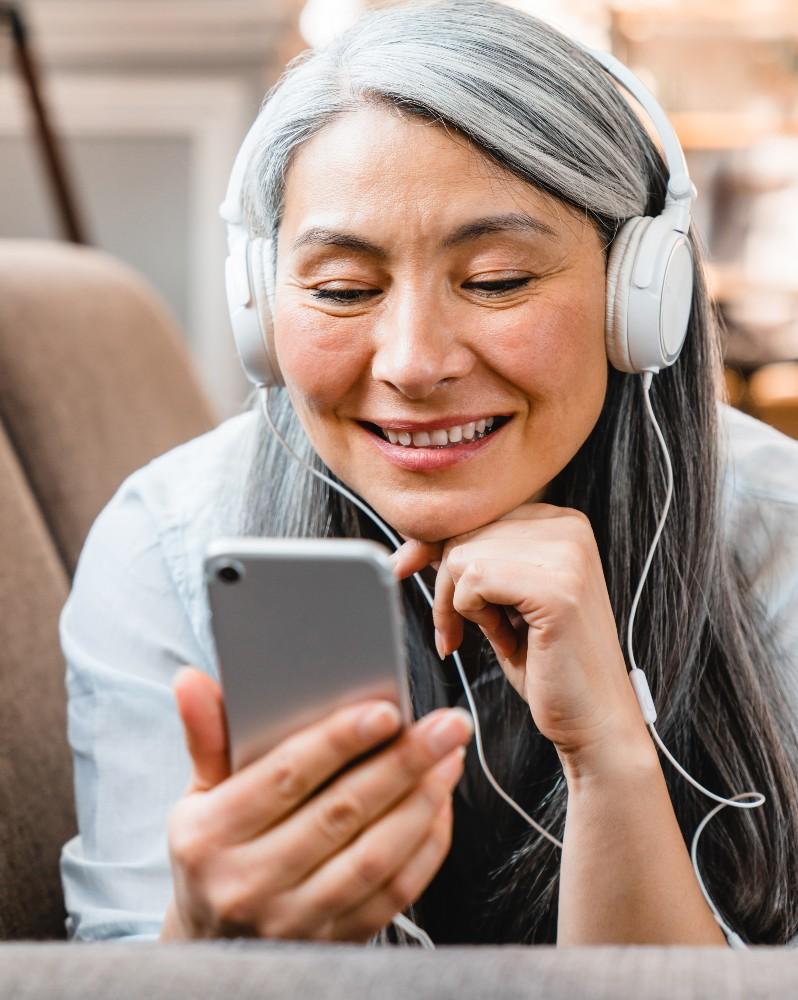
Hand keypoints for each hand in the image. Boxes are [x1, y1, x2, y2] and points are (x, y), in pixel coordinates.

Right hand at [161, 667, 472, 941]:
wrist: (212, 947)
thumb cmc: (213, 850)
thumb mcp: (197, 795)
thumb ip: (206, 736)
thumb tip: (191, 680)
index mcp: (211, 835)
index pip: (285, 776)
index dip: (338, 741)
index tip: (387, 710)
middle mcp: (249, 883)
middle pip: (341, 812)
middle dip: (403, 762)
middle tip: (447, 724)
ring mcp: (293, 921)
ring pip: (374, 856)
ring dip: (422, 801)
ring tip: (450, 757)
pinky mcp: (334, 942)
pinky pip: (393, 894)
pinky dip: (426, 847)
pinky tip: (440, 805)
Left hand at [391, 503, 651, 776]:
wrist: (593, 718)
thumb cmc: (546, 663)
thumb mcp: (500, 599)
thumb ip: (469, 562)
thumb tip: (411, 547)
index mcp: (560, 522)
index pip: (475, 515)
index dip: (439, 551)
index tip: (410, 573)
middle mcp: (567, 526)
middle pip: (464, 534)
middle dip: (449, 588)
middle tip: (470, 630)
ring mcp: (565, 553)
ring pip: (461, 556)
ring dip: (463, 605)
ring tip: (501, 633)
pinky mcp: (555, 586)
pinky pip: (473, 581)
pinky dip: (474, 616)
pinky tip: (508, 639)